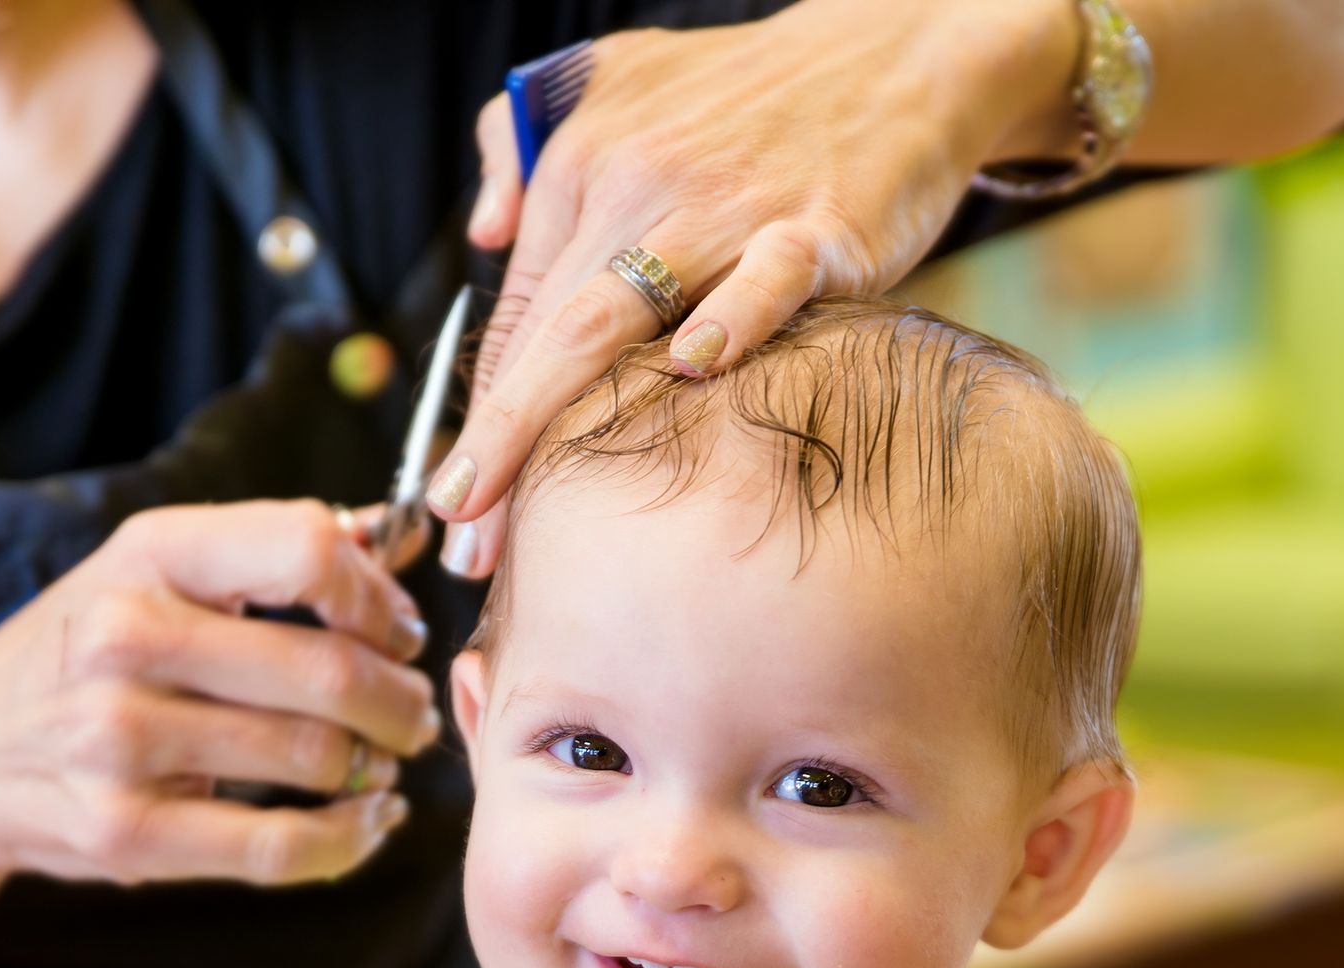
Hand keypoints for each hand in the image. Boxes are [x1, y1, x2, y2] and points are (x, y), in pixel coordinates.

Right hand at [0, 499, 440, 892]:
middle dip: (403, 701)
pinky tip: (371, 821)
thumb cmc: (84, 656)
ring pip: (318, 757)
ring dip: (380, 766)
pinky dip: (351, 838)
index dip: (381, 600)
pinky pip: (280, 846)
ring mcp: (119, 740)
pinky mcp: (124, 833)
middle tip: (415, 714)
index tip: (400, 633)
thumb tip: (399, 536)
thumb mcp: (157, 573)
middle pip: (333, 670)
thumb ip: (275, 550)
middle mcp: (128, 639)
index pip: (309, 551)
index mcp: (149, 554)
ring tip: (383, 762)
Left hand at [430, 0, 1077, 576]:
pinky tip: (696, 368)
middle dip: (495, 443)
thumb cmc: (753, 90)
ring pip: (617, 316)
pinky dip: (731, 320)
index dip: (478, 411)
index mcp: (585, 164)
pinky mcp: (815, 226)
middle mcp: (638, 183)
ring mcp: (726, 207)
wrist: (893, 52)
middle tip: (466, 538)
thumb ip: (529, 139)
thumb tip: (484, 230)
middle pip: (547, 333)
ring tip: (525, 517)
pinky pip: (765, 279)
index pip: (515, 309)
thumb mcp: (617, 77)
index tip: (450, 500)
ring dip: (556, 421)